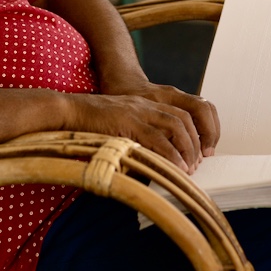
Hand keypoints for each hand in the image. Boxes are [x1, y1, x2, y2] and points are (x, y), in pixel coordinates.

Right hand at [62, 83, 218, 174]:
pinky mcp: (128, 122)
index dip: (197, 132)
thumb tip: (154, 162)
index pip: (183, 112)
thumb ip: (139, 137)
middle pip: (185, 118)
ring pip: (176, 126)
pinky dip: (171, 154)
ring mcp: (138, 111)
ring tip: (190, 167)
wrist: (70, 109)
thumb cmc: (93, 122)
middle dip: (196, 142)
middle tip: (198, 163)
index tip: (200, 152)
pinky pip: (156, 138)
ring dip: (187, 148)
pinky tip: (177, 167)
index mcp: (147, 103)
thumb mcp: (122, 125)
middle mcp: (147, 104)